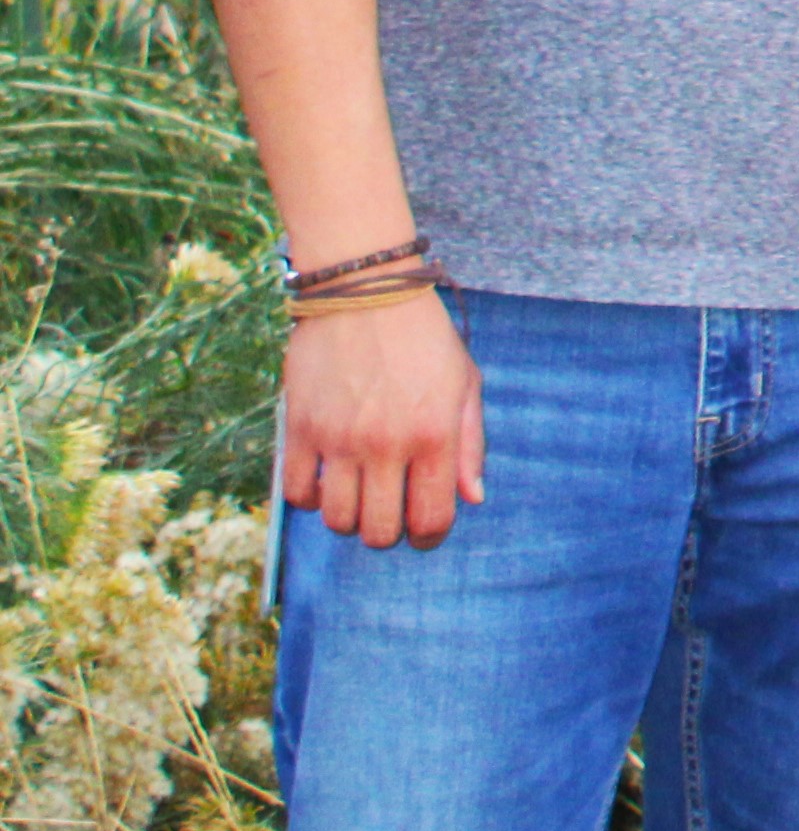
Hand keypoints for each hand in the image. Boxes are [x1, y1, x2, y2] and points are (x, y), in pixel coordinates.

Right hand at [281, 292, 485, 550]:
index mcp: (434, 435)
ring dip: (350, 519)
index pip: (430, 519)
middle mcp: (385, 445)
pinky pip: (296, 493)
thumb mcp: (465, 384)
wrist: (365, 294)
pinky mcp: (299, 429)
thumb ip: (470, 445)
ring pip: (336, 521)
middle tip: (391, 515)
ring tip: (360, 496)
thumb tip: (472, 499)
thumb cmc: (424, 340)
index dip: (430, 536)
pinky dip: (311, 499)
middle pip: (378, 532)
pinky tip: (327, 480)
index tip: (425, 530)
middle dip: (388, 534)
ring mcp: (339, 439)